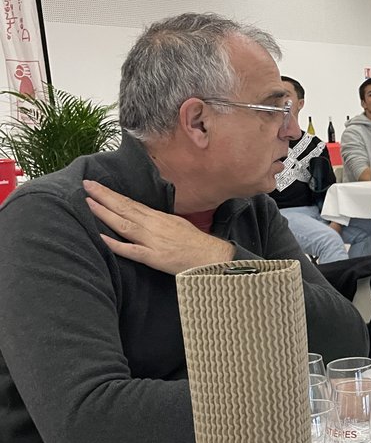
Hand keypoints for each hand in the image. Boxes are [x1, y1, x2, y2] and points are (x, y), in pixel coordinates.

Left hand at [83, 180, 234, 274]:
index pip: (130, 202)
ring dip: (105, 214)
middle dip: (104, 197)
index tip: (95, 185)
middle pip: (124, 209)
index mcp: (158, 217)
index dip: (111, 194)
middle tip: (86, 185)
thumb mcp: (176, 224)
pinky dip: (116, 244)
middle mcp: (153, 226)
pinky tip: (102, 237)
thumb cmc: (195, 242)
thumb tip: (140, 215)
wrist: (212, 257)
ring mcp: (153, 241)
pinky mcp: (154, 257)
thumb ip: (157, 220)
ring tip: (88, 203)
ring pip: (124, 225)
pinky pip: (132, 250)